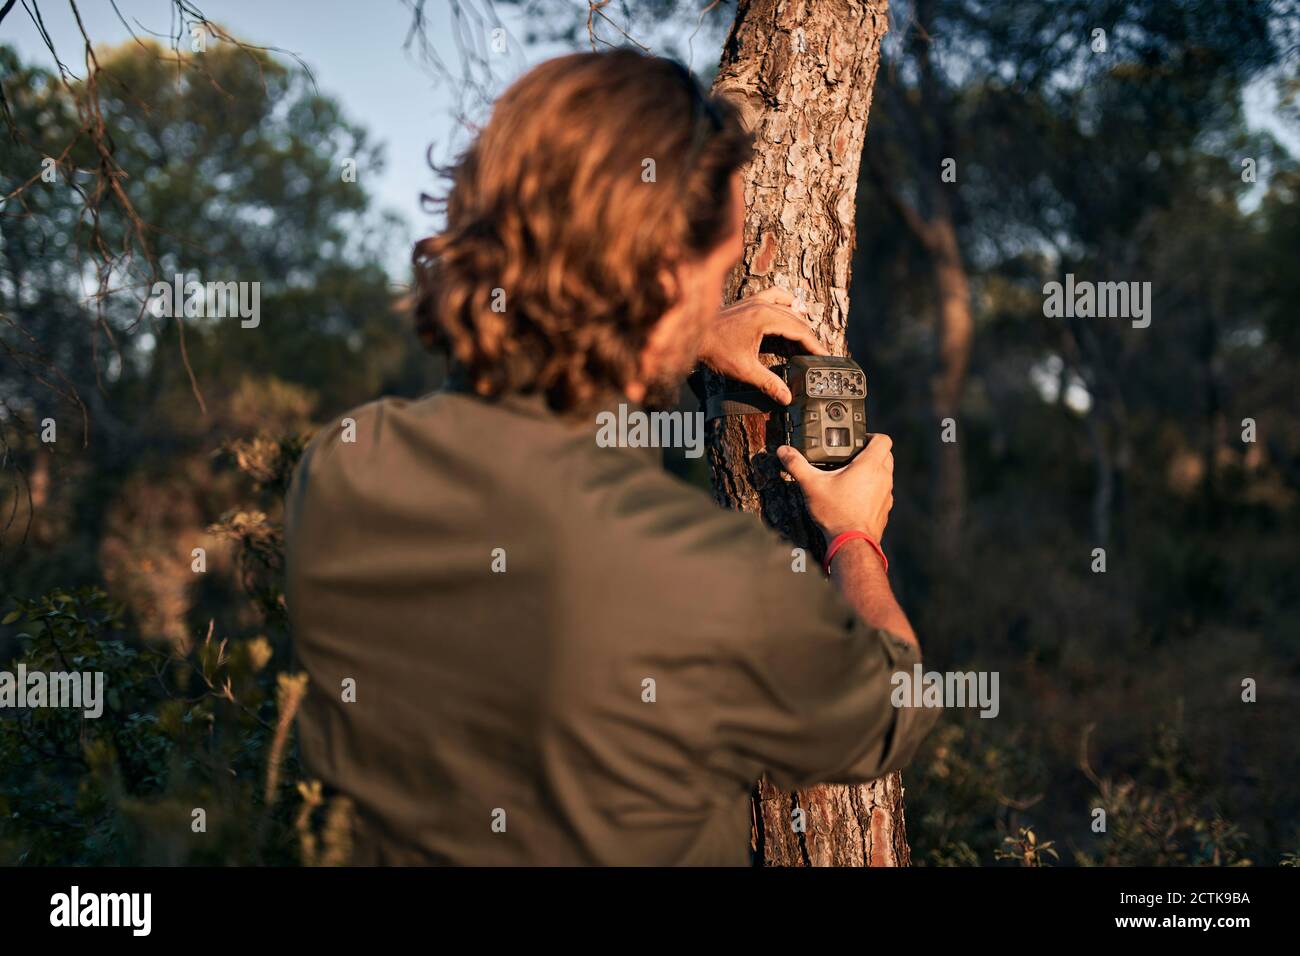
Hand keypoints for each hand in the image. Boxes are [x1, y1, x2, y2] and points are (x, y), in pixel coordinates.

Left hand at [698, 287, 825, 404]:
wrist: (693, 334)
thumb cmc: (715, 349)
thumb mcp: (743, 369)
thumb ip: (768, 383)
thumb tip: (786, 397)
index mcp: (766, 318)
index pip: (800, 330)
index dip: (815, 345)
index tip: (825, 356)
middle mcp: (763, 305)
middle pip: (797, 319)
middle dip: (810, 336)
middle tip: (820, 352)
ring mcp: (756, 300)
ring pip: (788, 306)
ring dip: (801, 320)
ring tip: (808, 336)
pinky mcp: (749, 301)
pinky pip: (775, 295)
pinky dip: (786, 302)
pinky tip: (791, 309)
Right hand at [776, 434, 893, 543]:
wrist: (852, 543)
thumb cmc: (836, 513)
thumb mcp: (812, 485)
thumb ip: (797, 465)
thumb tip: (783, 451)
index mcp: (870, 465)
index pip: (883, 439)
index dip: (872, 436)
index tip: (859, 440)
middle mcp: (883, 477)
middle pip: (886, 455)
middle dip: (872, 452)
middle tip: (853, 456)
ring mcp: (887, 494)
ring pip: (886, 474)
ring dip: (874, 471)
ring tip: (852, 476)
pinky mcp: (885, 508)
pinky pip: (883, 492)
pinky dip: (874, 489)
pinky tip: (856, 497)